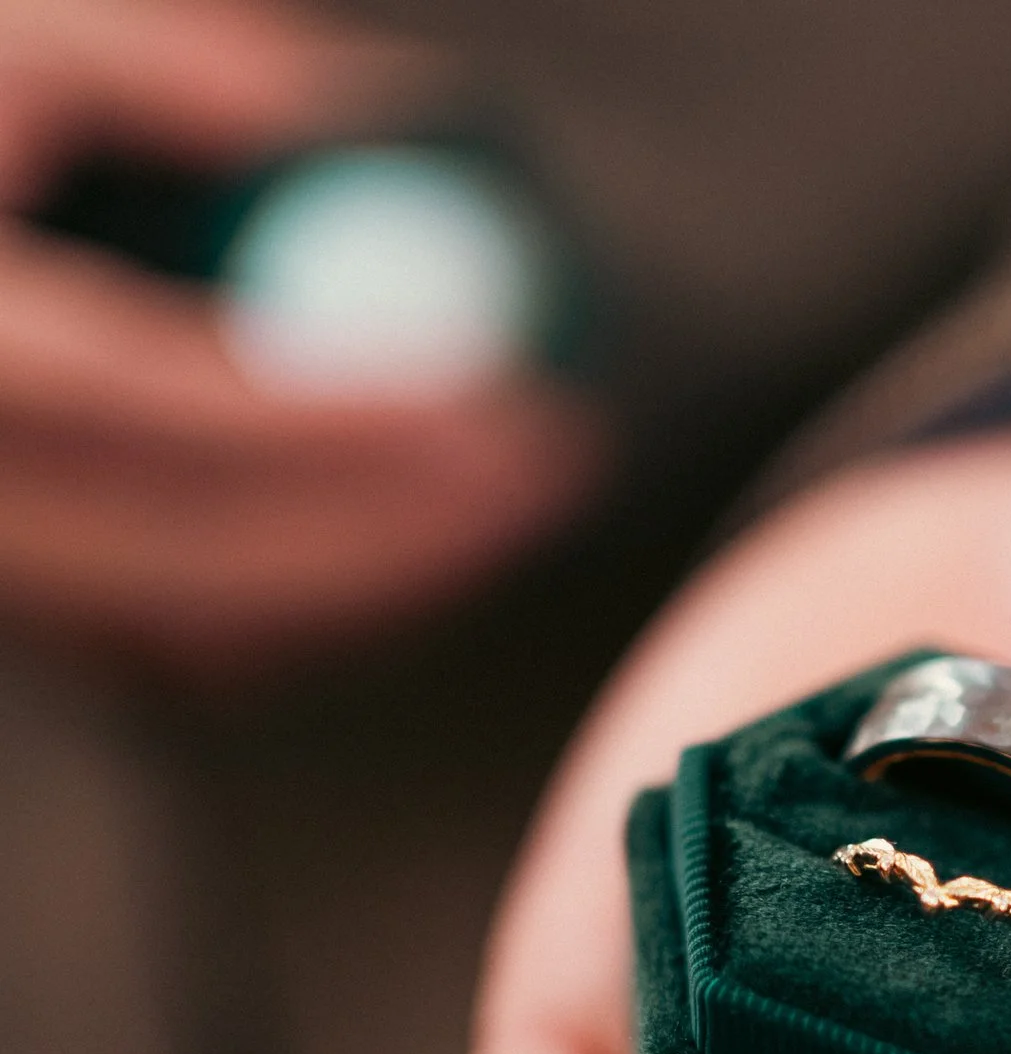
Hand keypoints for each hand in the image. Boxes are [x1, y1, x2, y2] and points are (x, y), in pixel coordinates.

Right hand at [0, 0, 594, 669]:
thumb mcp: (13, 44)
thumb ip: (166, 72)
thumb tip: (343, 107)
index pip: (167, 398)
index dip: (345, 416)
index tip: (499, 402)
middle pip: (202, 545)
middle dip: (397, 528)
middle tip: (550, 467)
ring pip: (198, 616)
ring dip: (372, 578)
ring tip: (520, 501)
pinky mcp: (25, 580)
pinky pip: (177, 631)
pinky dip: (308, 599)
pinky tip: (425, 540)